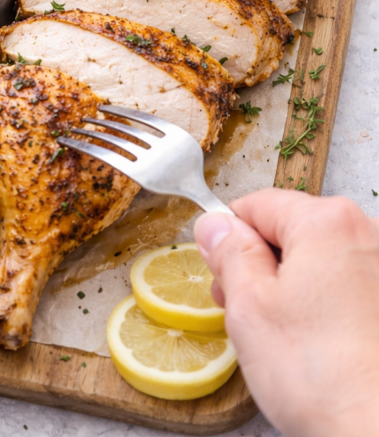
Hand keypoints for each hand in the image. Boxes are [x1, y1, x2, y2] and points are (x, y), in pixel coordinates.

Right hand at [195, 190, 378, 436]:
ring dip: (293, 291)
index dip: (227, 239)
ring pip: (318, 263)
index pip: (256, 204)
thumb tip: (216, 226)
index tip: (219, 275)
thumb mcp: (249, 307)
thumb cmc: (321, 374)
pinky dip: (326, 308)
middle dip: (260, 267)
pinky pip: (346, 287)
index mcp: (326, 221)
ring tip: (284, 341)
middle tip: (243, 315)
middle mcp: (365, 232)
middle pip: (290, 231)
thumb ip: (228, 254)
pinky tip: (318, 349)